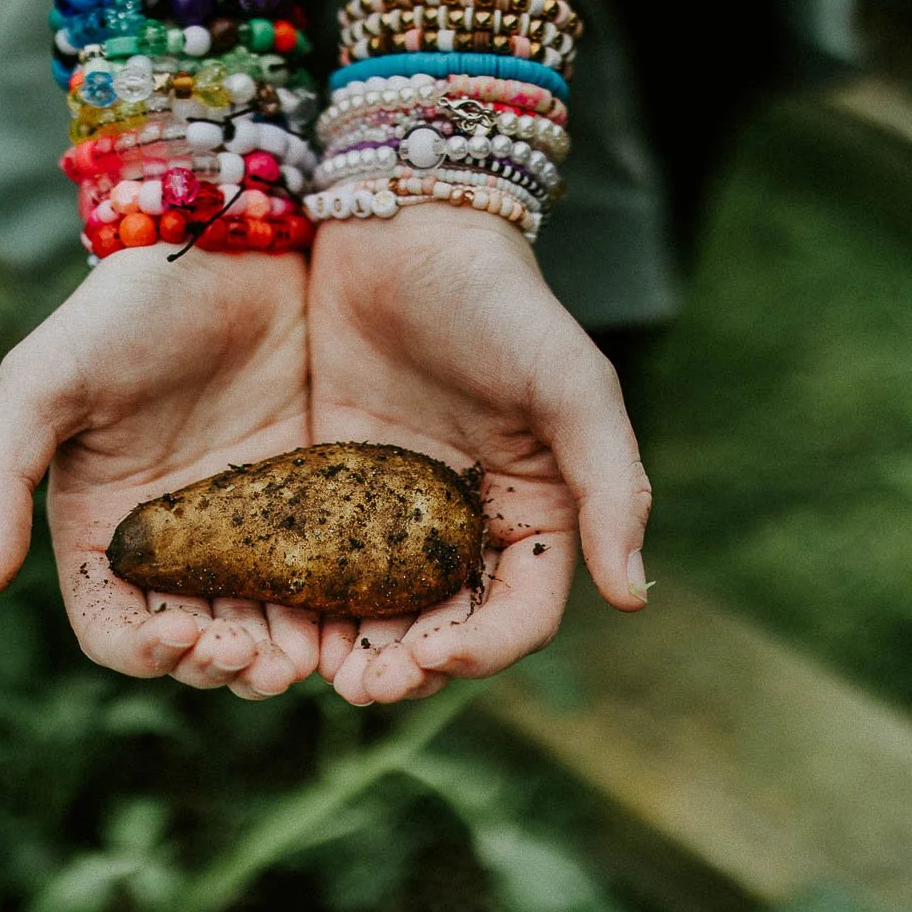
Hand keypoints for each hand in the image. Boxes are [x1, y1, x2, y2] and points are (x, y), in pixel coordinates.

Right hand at [0, 247, 317, 698]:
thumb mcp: (42, 380)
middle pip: (196, 644)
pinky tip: (351, 614)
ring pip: (264, 624)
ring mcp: (248, 524)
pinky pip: (324, 575)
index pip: (115, 629)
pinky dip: (333, 610)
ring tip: (308, 657)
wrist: (226, 238)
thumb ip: (1, 475)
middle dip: (225, 666)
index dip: (144, 654)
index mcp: (103, 530)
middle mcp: (174, 542)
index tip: (182, 639)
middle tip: (263, 661)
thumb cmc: (120, 306)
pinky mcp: (314, 497)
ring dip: (282, 656)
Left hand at [306, 205, 651, 704]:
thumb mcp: (570, 382)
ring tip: (321, 674)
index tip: (435, 658)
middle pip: (446, 626)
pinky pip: (321, 563)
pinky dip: (307, 604)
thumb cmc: (500, 299)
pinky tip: (277, 622)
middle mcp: (468, 522)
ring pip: (380, 611)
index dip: (485, 650)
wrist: (402, 223)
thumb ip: (611, 482)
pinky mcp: (331, 485)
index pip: (521, 611)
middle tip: (362, 688)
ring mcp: (396, 508)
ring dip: (357, 653)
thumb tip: (634, 592)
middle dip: (410, 668)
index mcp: (536, 509)